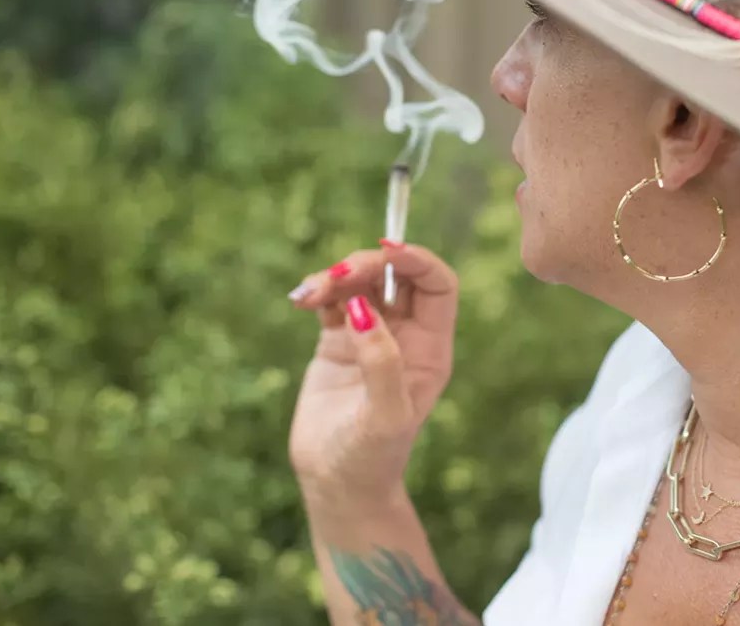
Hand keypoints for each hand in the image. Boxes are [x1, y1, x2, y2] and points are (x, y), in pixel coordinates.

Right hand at [286, 241, 457, 512]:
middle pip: (396, 277)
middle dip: (367, 265)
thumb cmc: (371, 459)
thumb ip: (381, 363)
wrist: (337, 487)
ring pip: (361, 284)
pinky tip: (301, 299)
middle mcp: (406, 336)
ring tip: (308, 294)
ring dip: (335, 277)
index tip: (387, 252)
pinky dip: (317, 292)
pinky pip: (332, 301)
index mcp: (431, 348)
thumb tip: (364, 310)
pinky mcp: (337, 343)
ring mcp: (370, 336)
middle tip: (336, 275)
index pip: (438, 285)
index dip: (418, 261)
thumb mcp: (384, 416)